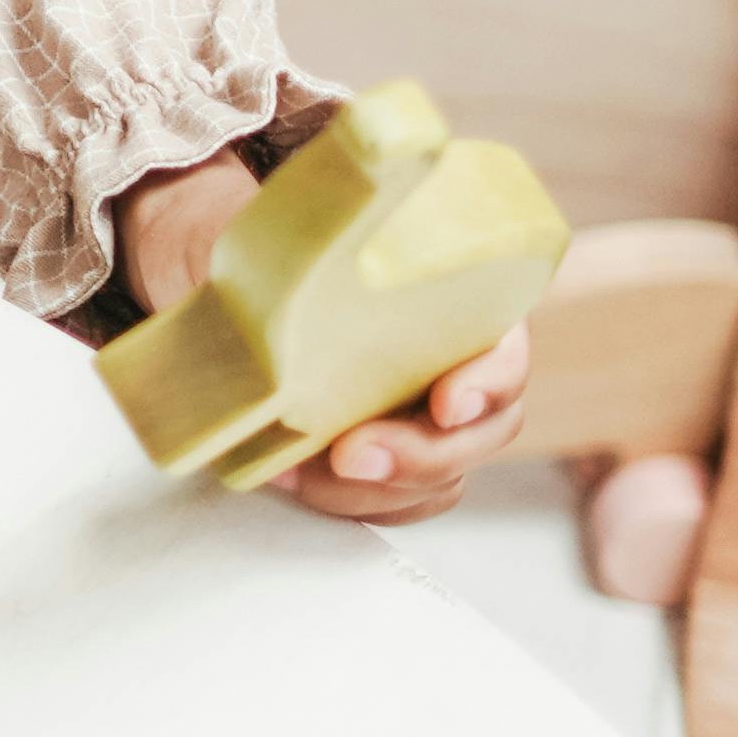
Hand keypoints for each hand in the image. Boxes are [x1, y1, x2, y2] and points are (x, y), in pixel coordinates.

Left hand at [115, 152, 533, 521]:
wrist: (232, 283)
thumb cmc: (271, 252)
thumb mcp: (285, 236)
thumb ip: (292, 245)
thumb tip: (256, 264)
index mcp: (459, 303)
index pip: (504, 351)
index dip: (487, 383)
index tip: (443, 404)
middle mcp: (458, 365)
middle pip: (482, 433)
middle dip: (420, 455)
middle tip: (350, 455)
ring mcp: (428, 419)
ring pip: (437, 477)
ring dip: (372, 488)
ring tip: (295, 471)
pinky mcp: (389, 457)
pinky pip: (391, 500)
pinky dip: (343, 500)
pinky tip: (287, 476)